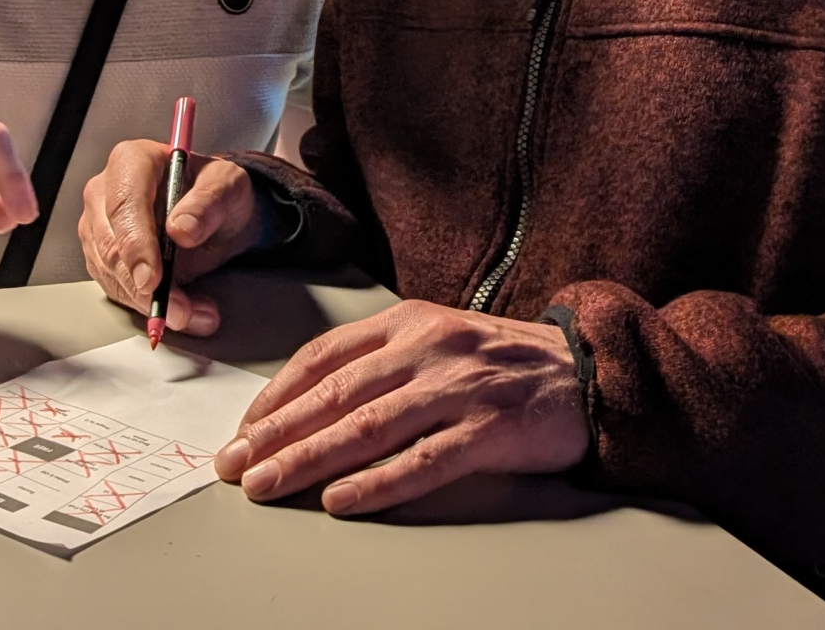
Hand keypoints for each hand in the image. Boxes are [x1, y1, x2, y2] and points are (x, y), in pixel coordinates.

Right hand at [78, 138, 262, 336]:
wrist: (216, 214)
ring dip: (150, 302)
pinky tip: (181, 310)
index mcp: (132, 161)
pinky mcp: (102, 256)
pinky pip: (116, 289)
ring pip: (111, 273)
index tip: (153, 279)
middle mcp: (106, 191)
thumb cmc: (217, 191)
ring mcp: (99, 225)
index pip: (124, 204)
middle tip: (180, 309)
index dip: (135, 245)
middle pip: (110, 245)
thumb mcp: (228, 186)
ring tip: (194, 312)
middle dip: (144, 286)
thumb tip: (182, 229)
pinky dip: (147, 306)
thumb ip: (209, 202)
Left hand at [215, 301, 587, 516]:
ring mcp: (461, 387)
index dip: (276, 396)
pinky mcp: (491, 429)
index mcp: (410, 322)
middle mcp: (430, 347)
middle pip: (336, 395)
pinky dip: (378, 483)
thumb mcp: (438, 341)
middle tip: (236, 467)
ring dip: (310, 460)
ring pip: (368, 427)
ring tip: (269, 486)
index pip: (324, 358)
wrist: (588, 371)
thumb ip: (381, 364)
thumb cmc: (504, 363)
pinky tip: (342, 502)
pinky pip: (423, 461)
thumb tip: (307, 407)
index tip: (243, 431)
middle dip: (277, 435)